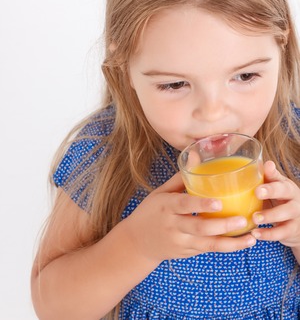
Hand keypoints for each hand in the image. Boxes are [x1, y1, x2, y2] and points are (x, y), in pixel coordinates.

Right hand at [124, 172, 255, 264]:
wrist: (136, 242)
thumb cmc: (151, 211)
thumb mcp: (160, 192)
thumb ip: (180, 177)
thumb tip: (196, 153)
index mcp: (166, 206)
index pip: (184, 205)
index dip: (201, 205)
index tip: (219, 203)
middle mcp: (173, 226)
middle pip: (200, 228)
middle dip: (223, 226)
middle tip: (244, 219)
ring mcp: (180, 242)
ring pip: (208, 245)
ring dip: (231, 243)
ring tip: (251, 238)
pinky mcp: (186, 253)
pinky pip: (208, 250)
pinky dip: (226, 247)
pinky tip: (242, 243)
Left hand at [251, 161, 299, 247]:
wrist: (297, 223)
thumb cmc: (280, 201)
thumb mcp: (275, 189)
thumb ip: (269, 177)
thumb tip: (265, 163)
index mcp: (287, 186)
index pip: (280, 181)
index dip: (270, 181)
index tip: (257, 187)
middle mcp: (294, 199)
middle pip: (285, 193)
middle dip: (271, 193)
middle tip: (256, 194)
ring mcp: (296, 215)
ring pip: (285, 214)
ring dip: (269, 216)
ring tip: (254, 219)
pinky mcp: (293, 230)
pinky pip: (282, 233)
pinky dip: (268, 234)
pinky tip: (255, 233)